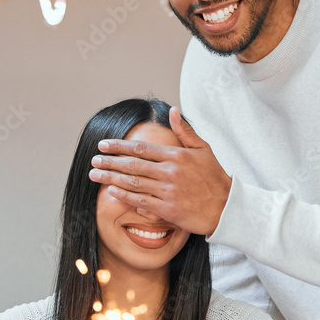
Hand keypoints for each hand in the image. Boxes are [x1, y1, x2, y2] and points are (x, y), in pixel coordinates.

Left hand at [89, 107, 231, 235]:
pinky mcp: (167, 209)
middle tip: (93, 161)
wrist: (226, 208)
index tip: (103, 145)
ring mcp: (168, 191)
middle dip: (109, 162)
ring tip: (94, 175)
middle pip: (132, 165)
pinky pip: (140, 201)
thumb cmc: (215, 177)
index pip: (140, 148)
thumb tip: (173, 110)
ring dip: (110, 178)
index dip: (119, 146)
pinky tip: (110, 191)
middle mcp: (170, 171)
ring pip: (132, 182)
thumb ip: (185, 130)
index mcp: (176, 155)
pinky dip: (123, 196)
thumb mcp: (203, 149)